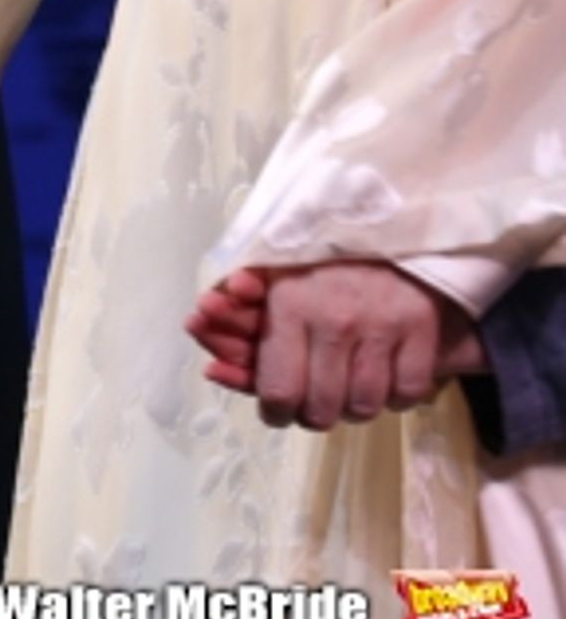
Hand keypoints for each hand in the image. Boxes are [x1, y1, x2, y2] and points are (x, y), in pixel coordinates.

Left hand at [188, 261, 485, 428]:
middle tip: (311, 400)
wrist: (394, 206)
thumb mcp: (276, 258)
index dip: (273, 410)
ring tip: (346, 386)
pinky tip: (383, 375)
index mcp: (291, 302)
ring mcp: (383, 327)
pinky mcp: (423, 329)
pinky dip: (395, 394)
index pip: (277, 391)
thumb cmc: (325, 237)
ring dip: (352, 405)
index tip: (277, 406)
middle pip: (320, 410)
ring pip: (363, 407)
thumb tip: (194, 326)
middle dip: (311, 412)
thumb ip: (239, 296)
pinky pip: (406, 393)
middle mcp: (335, 321)